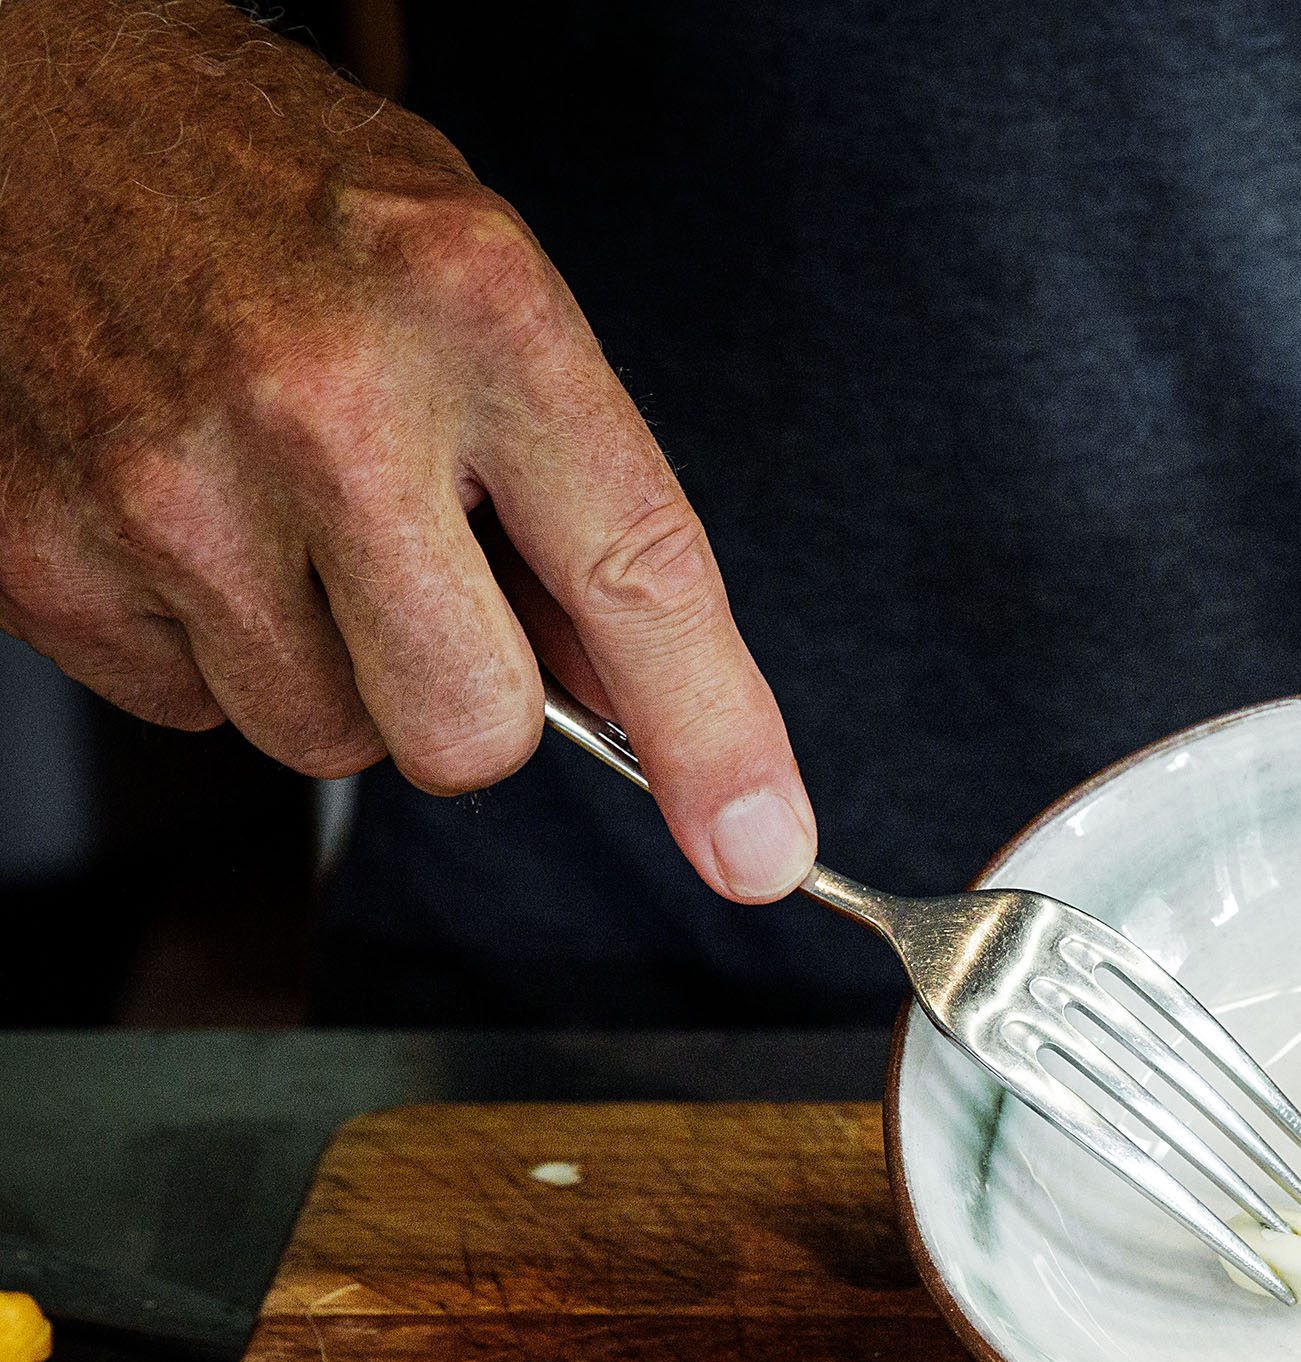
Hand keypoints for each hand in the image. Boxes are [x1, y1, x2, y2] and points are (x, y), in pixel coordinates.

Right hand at [0, 1, 813, 899]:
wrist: (34, 103)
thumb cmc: (276, 193)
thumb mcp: (480, 286)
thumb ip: (578, 491)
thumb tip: (649, 703)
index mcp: (472, 311)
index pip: (638, 576)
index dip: (713, 738)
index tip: (756, 846)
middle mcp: (323, 406)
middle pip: (468, 730)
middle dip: (468, 694)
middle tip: (424, 576)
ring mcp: (167, 490)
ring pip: (324, 740)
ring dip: (329, 665)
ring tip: (283, 511)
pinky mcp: (43, 555)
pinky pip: (188, 710)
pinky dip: (205, 640)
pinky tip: (191, 513)